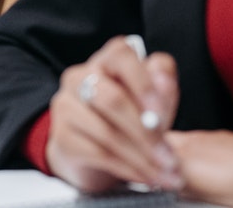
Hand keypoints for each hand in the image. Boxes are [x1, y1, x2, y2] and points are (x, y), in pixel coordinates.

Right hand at [46, 35, 182, 193]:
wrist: (91, 152)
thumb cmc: (126, 119)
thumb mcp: (150, 103)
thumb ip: (162, 89)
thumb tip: (164, 80)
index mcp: (106, 61)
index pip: (121, 55)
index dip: (142, 82)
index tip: (160, 111)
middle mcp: (80, 77)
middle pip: (112, 99)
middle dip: (146, 132)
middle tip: (170, 157)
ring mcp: (66, 105)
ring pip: (106, 131)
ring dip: (141, 157)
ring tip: (165, 173)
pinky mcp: (61, 136)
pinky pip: (98, 154)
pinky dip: (128, 169)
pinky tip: (145, 176)